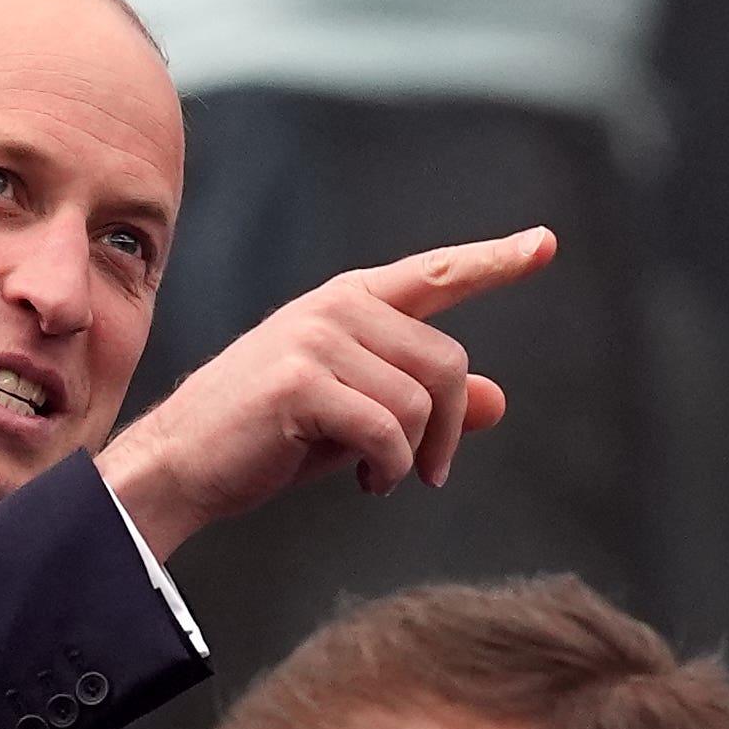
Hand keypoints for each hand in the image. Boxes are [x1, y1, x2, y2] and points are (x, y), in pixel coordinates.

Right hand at [96, 228, 555, 558]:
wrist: (183, 464)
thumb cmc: (268, 438)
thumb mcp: (359, 416)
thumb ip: (426, 400)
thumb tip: (498, 400)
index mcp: (350, 302)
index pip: (436, 275)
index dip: (494, 261)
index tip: (545, 244)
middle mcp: (336, 306)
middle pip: (447, 361)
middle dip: (448, 429)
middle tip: (427, 473)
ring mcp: (316, 338)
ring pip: (419, 402)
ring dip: (413, 457)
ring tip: (379, 477)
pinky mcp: (301, 382)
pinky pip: (388, 431)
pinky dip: (389, 470)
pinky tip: (366, 484)